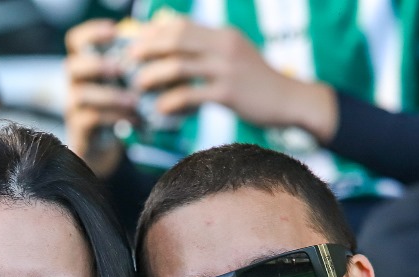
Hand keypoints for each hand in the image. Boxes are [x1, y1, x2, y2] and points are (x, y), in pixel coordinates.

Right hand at [64, 18, 134, 176]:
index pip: (77, 41)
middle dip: (96, 65)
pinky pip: (91, 119)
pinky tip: (134, 119)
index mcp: (85, 64)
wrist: (103, 144)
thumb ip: (135, 68)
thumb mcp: (124, 83)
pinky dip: (114, 117)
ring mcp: (74, 106)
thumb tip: (165, 54)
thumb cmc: (118, 105)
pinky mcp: (79, 128)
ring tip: (134, 100)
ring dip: (110, 96)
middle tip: (120, 68)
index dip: (92, 33)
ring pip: (82, 95)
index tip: (114, 31)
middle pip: (73, 66)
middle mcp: (75, 83)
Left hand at [129, 15, 336, 140]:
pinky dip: (171, 101)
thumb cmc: (258, 82)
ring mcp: (227, 69)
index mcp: (223, 35)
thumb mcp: (236, 55)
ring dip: (153, 75)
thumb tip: (180, 49)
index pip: (181, 25)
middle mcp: (224, 47)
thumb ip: (210, 49)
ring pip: (179, 65)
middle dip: (147, 49)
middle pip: (176, 40)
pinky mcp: (229, 93)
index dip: (154, 32)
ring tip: (138, 85)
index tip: (135, 43)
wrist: (290, 101)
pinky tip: (160, 109)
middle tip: (129, 61)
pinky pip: (191, 94)